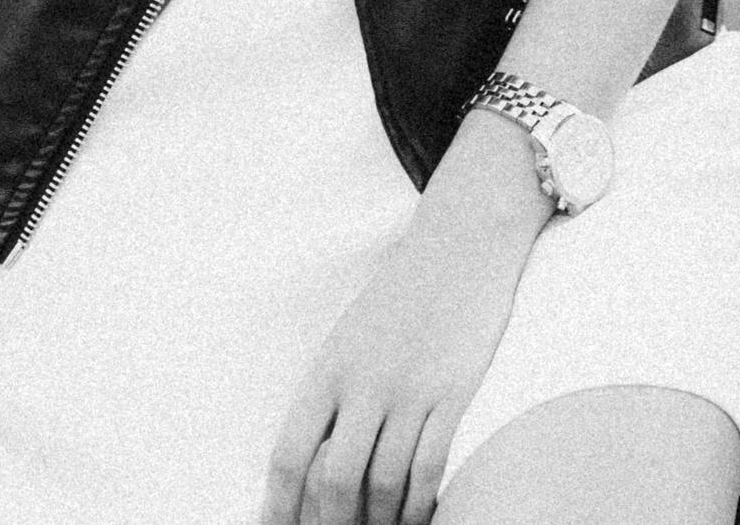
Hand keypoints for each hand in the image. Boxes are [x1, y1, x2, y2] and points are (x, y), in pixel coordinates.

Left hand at [261, 132, 541, 524]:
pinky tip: (416, 521)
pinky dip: (419, 508)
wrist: (460, 243)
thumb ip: (333, 395)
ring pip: (382, 484)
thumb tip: (313, 463)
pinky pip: (429, 468)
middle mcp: (365, 381)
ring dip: (378, 524)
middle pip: (333, 480)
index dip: (278, 507)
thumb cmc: (401, 295)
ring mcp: (410, 388)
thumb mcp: (351, 337)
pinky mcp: (453, 392)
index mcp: (330, 367)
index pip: (290, 453)